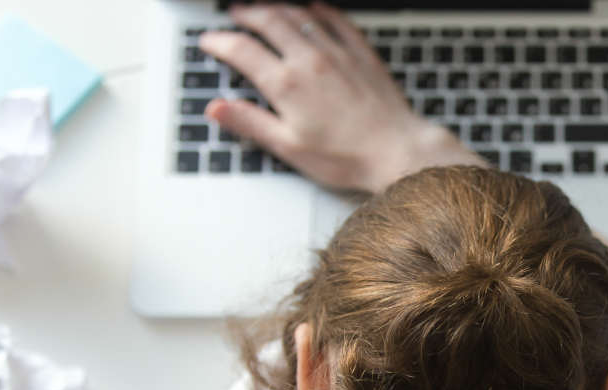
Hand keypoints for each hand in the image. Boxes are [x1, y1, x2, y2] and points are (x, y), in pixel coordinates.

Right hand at [198, 1, 481, 192]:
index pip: (241, 50)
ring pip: (298, 14)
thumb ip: (250, 123)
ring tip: (264, 8)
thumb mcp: (289, 147)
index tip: (210, 41)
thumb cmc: (347, 156)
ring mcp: (337, 52)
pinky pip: (336, 19)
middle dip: (246, 14)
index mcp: (286, 84)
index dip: (219, 42)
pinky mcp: (361, 53)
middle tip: (235, 15)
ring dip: (276, 7)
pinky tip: (312, 8)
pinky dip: (318, 10)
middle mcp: (309, 60)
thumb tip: (217, 109)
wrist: (397, 151)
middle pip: (268, 21)